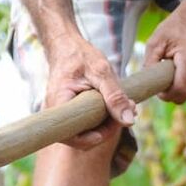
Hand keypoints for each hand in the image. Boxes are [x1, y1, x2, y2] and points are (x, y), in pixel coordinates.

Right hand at [45, 34, 136, 150]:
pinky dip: (99, 118)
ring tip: (122, 107)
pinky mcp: (69, 111)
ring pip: (83, 131)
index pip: (71, 136)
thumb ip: (115, 96)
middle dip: (104, 130)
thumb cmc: (81, 55)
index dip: (91, 139)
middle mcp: (56, 112)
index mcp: (59, 103)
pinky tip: (113, 107)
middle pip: (79, 137)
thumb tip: (129, 120)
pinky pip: (83, 123)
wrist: (66, 46)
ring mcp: (61, 113)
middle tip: (123, 115)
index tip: (112, 126)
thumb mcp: (102, 72)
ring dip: (104, 124)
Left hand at [144, 6, 185, 102]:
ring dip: (177, 90)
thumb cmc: (175, 28)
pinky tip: (180, 73)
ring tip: (171, 73)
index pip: (179, 91)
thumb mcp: (156, 41)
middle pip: (184, 96)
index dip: (165, 95)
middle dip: (170, 93)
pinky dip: (185, 87)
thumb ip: (150, 63)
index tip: (157, 87)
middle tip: (161, 79)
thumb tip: (146, 83)